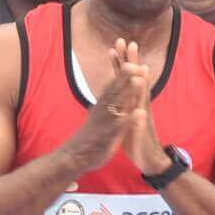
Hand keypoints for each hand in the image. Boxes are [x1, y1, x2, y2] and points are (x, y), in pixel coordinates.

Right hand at [59, 38, 146, 173]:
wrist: (74, 156)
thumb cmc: (89, 135)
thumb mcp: (98, 114)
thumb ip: (106, 100)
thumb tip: (111, 86)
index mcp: (102, 104)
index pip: (113, 84)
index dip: (122, 72)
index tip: (132, 58)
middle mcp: (102, 110)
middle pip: (115, 89)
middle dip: (125, 76)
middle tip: (136, 61)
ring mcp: (105, 122)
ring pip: (118, 105)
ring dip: (129, 92)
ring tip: (140, 80)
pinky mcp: (108, 137)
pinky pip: (120, 127)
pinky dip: (130, 119)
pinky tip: (140, 112)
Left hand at [113, 40, 171, 174]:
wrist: (149, 160)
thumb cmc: (135, 139)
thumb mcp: (125, 118)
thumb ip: (122, 104)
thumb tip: (116, 91)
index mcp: (132, 102)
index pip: (125, 79)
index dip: (120, 63)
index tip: (115, 46)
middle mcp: (140, 106)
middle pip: (136, 81)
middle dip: (132, 62)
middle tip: (128, 42)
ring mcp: (143, 118)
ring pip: (142, 97)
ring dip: (143, 83)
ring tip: (143, 65)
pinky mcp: (143, 132)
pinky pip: (142, 122)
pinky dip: (142, 114)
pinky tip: (142, 107)